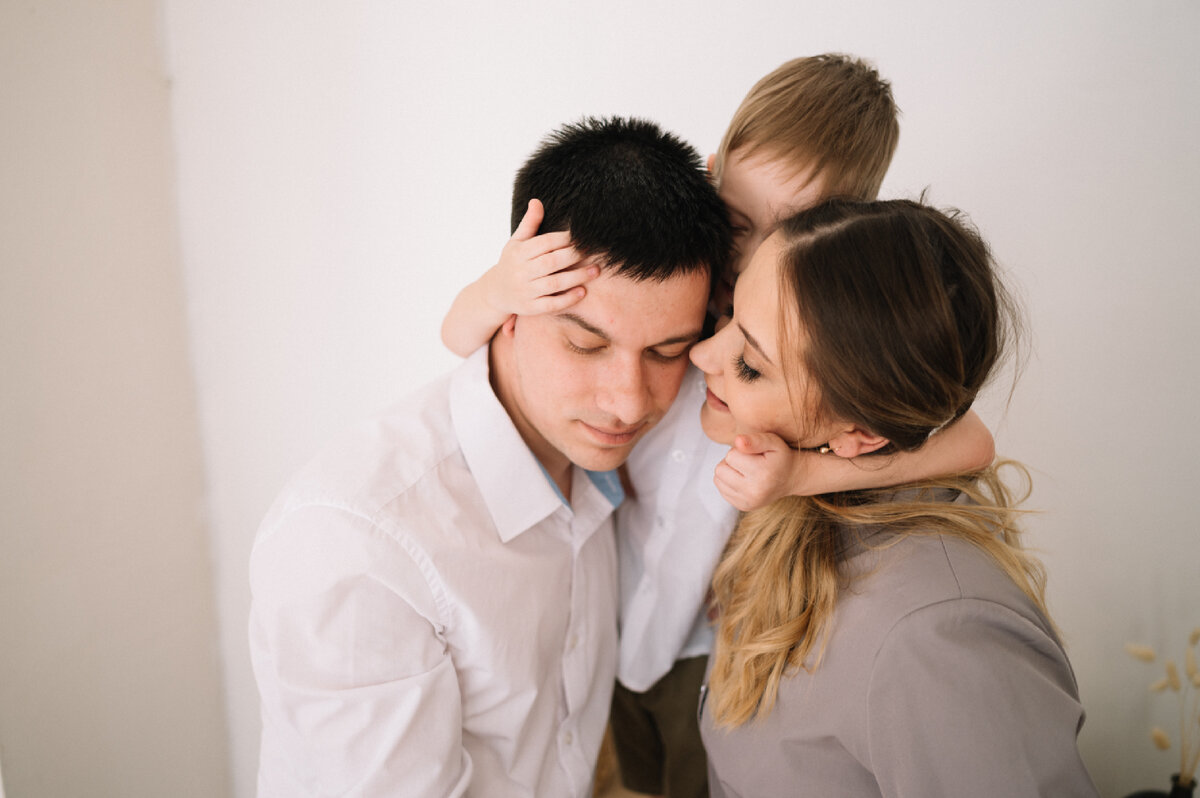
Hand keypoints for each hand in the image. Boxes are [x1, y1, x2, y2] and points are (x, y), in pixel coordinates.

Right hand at [480, 199, 598, 315]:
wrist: (495, 293)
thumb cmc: (512, 263)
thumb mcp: (516, 242)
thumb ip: (529, 223)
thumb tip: (537, 201)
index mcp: (519, 252)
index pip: (545, 243)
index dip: (565, 239)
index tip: (583, 236)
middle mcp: (521, 271)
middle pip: (552, 262)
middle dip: (574, 256)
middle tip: (593, 251)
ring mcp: (525, 291)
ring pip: (554, 283)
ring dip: (576, 277)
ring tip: (595, 270)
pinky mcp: (530, 308)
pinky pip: (551, 304)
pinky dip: (567, 299)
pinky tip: (582, 292)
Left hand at [714, 432, 803, 511]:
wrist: (791, 478)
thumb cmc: (780, 457)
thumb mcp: (773, 441)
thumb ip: (755, 439)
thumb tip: (737, 441)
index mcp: (762, 474)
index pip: (730, 456)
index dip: (739, 450)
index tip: (754, 453)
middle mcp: (755, 492)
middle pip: (720, 469)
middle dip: (731, 461)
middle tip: (748, 461)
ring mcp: (748, 502)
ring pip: (718, 479)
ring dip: (728, 471)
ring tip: (746, 470)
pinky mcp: (743, 507)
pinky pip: (722, 489)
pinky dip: (729, 482)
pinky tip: (744, 479)